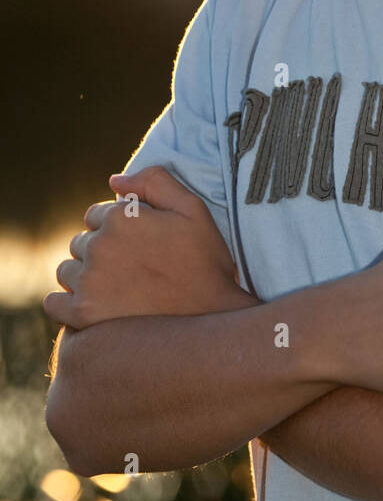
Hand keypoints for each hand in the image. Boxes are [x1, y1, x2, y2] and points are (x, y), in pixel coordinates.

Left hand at [42, 166, 257, 328]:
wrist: (211, 320)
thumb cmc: (204, 264)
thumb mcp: (193, 210)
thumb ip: (155, 182)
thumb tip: (114, 180)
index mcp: (121, 216)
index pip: (96, 215)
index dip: (117, 228)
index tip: (137, 245)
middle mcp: (99, 246)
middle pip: (81, 242)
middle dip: (100, 251)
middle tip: (131, 269)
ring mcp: (88, 282)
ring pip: (67, 271)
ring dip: (84, 277)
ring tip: (117, 290)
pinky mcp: (82, 314)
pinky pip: (53, 304)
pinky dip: (65, 305)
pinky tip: (91, 307)